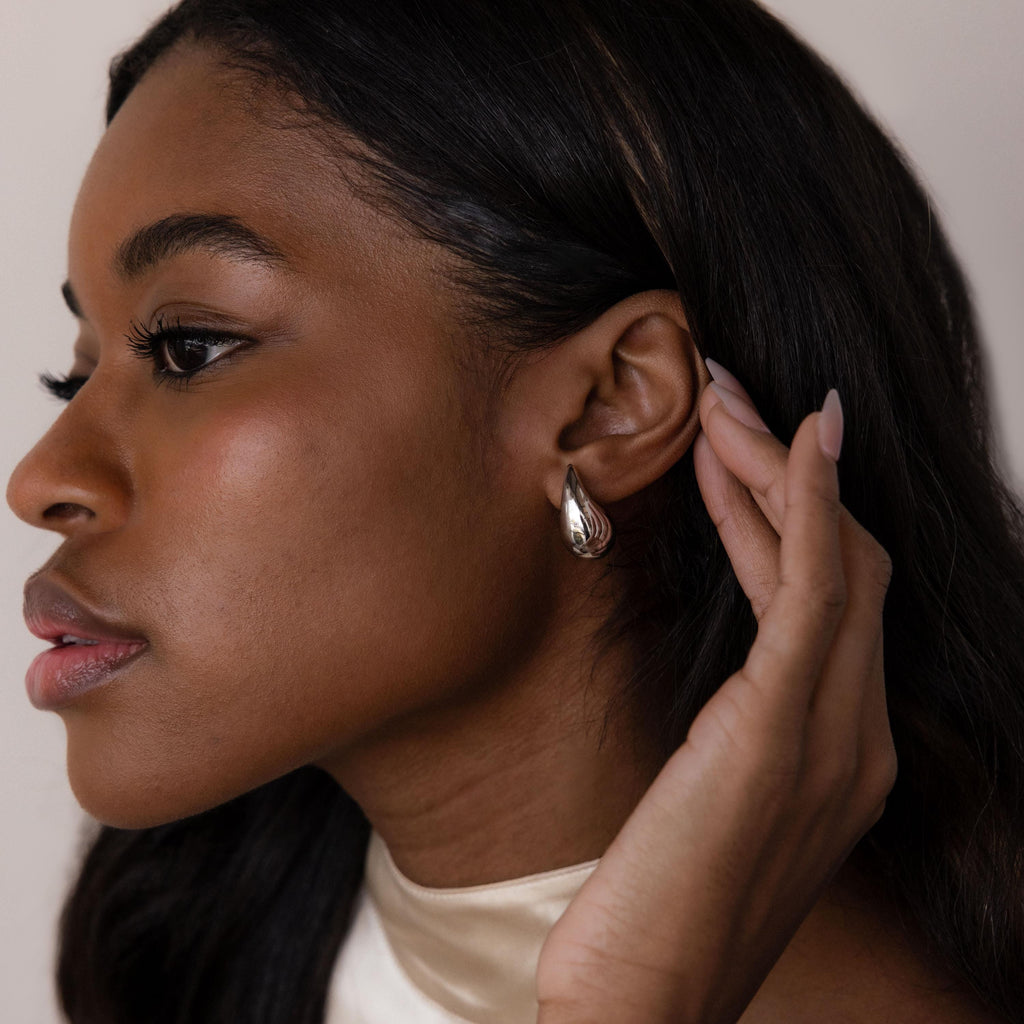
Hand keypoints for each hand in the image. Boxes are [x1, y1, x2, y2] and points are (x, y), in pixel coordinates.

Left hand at [535, 367, 896, 1023]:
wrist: (640, 1005)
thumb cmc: (656, 906)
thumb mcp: (704, 800)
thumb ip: (731, 735)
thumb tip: (714, 685)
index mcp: (840, 749)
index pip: (831, 597)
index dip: (786, 511)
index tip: (732, 451)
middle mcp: (857, 734)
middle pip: (844, 562)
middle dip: (780, 468)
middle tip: (724, 394)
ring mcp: (833, 734)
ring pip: (833, 558)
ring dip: (777, 464)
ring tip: (722, 393)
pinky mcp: (782, 730)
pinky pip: (818, 591)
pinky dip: (810, 506)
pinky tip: (791, 441)